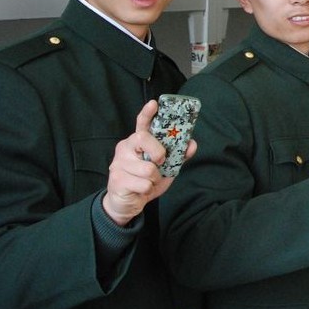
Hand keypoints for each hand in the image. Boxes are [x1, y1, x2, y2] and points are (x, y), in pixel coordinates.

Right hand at [103, 100, 186, 225]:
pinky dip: (148, 189)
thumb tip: (192, 144)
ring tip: (147, 181)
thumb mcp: (165, 168)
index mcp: (137, 143)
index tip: (154, 103)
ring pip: (147, 168)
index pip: (141, 124)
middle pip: (143, 139)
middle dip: (158, 152)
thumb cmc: (145, 181)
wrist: (128, 204)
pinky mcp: (116, 179)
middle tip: (159, 162)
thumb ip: (178, 155)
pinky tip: (141, 190)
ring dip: (154, 179)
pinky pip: (143, 184)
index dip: (147, 114)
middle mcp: (125, 149)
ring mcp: (118, 163)